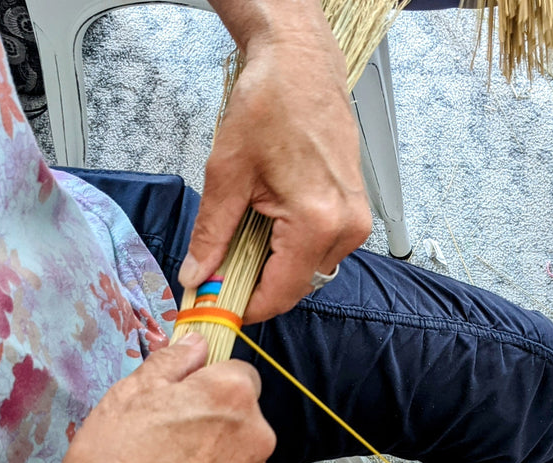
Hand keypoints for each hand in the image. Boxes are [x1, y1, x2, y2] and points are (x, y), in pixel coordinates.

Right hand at [37, 333, 275, 462]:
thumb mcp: (129, 394)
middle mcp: (256, 436)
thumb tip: (196, 346)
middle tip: (167, 442)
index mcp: (232, 395)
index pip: (238, 375)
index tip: (183, 401)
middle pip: (243, 419)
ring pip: (241, 460)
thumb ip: (172, 362)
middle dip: (214, 426)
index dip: (207, 386)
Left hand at [178, 0, 372, 322]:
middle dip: (257, 287)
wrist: (302, 66)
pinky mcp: (356, 213)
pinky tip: (269, 229)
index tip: (215, 307)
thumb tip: (196, 275)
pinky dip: (292, 250)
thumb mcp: (227, 173)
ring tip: (245, 242)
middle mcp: (345, 228)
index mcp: (317, 221)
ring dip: (275, 268)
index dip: (244, 306)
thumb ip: (211, 233)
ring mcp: (356, 222)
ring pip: (309, 272)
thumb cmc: (270, 104)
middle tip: (218, 275)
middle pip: (296, 287)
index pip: (279, 293)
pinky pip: (321, 251)